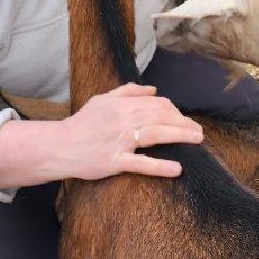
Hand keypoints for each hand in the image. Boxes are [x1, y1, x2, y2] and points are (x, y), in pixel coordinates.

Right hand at [57, 83, 204, 179]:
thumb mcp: (102, 100)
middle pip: (160, 117)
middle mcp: (122, 120)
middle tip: (198, 132)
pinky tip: (177, 169)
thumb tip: (153, 89)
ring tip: (197, 140)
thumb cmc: (82, 123)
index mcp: (121, 105)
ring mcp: (119, 142)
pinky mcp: (114, 162)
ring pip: (155, 134)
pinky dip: (160, 166)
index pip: (156, 103)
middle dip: (183, 123)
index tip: (183, 120)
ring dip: (179, 136)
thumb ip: (127, 92)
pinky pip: (141, 164)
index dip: (174, 111)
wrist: (59, 146)